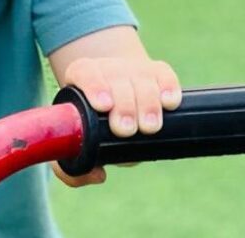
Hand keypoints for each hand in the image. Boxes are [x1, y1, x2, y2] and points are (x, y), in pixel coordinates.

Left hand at [51, 57, 181, 186]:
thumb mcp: (76, 143)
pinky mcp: (157, 72)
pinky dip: (169, 87)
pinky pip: (165, 74)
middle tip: (125, 130)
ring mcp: (133, 69)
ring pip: (143, 79)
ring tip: (149, 127)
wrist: (114, 99)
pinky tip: (170, 102)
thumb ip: (73, 169)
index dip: (94, 86)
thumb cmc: (91, 125)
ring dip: (148, 103)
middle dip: (124, 105)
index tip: (103, 106)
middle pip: (117, 79)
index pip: (85, 73)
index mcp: (81, 76)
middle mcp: (107, 68)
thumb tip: (99, 175)